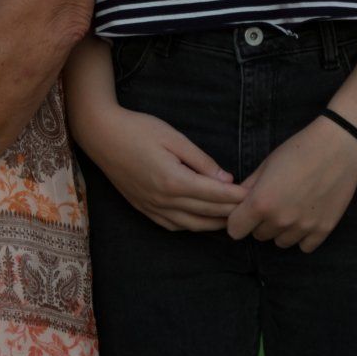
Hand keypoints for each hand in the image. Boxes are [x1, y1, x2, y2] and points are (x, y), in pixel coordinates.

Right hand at [78, 103, 247, 230]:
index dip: (237, 196)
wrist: (101, 135)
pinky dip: (193, 226)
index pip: (215, 195)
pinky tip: (202, 220)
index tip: (255, 195)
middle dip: (232, 212)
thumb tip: (226, 179)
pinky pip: (174, 226)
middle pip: (207, 213)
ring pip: (192, 225)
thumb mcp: (174, 137)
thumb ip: (201, 160)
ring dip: (215, 223)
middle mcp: (164, 200)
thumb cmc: (138, 129)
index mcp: (174, 180)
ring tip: (233, 218)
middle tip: (252, 209)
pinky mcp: (144, 209)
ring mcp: (153, 208)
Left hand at [225, 115, 356, 251]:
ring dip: (281, 230)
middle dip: (260, 222)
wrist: (337, 148)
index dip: (238, 220)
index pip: (235, 230)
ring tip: (291, 208)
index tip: (245, 212)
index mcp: (261, 203)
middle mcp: (280, 220)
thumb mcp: (266, 164)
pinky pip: (304, 247)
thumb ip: (249, 187)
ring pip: (281, 242)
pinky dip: (303, 236)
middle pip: (259, 235)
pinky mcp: (323, 230)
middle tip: (273, 203)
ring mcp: (303, 227)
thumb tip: (236, 201)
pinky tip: (306, 217)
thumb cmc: (298, 151)